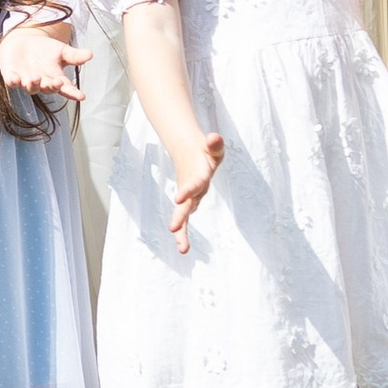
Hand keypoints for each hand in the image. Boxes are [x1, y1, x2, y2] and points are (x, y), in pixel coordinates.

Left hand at [0, 17, 89, 100]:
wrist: (24, 42)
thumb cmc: (46, 50)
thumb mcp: (62, 51)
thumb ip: (75, 56)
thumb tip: (90, 54)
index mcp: (56, 79)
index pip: (66, 88)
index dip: (73, 93)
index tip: (82, 96)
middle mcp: (42, 83)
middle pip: (48, 89)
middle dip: (52, 86)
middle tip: (57, 82)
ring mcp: (26, 81)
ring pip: (30, 88)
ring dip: (33, 85)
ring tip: (36, 78)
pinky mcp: (11, 76)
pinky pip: (11, 82)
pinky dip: (13, 81)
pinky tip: (15, 79)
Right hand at [165, 132, 224, 254]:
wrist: (187, 152)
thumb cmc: (205, 151)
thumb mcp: (213, 147)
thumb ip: (214, 143)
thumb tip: (214, 138)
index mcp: (198, 175)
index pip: (195, 183)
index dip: (188, 189)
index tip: (178, 198)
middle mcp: (191, 188)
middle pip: (185, 205)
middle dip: (180, 217)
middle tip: (172, 230)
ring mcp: (190, 197)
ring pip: (184, 215)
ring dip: (182, 232)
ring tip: (182, 250)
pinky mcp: (189, 202)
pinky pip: (186, 219)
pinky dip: (183, 232)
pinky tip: (183, 248)